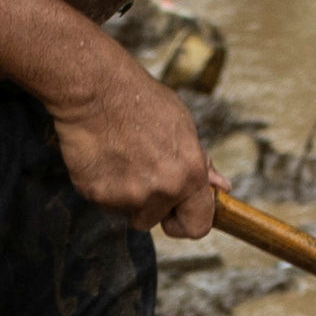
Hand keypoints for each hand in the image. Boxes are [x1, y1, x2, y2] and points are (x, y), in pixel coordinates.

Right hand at [49, 48, 218, 236]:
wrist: (95, 89)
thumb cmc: (140, 101)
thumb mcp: (182, 125)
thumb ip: (200, 162)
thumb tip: (220, 187)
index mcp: (189, 174)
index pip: (198, 225)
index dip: (186, 222)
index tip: (176, 215)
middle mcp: (162, 189)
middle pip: (155, 220)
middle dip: (150, 204)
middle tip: (138, 171)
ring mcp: (127, 195)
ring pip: (128, 211)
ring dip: (125, 195)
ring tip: (120, 157)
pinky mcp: (97, 194)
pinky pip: (103, 202)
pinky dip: (102, 186)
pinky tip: (103, 157)